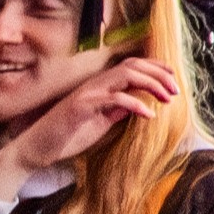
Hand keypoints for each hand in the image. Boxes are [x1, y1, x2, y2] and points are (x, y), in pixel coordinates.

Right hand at [0, 56, 180, 188]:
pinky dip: (135, 104)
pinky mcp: (81, 106)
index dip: (154, 68)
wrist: (37, 148)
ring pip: (125, 75)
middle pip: (132, 66)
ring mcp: (87, 93)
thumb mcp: (100, 122)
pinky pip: (113, 99)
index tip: (173, 78)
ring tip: (167, 98)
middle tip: (176, 90)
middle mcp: (94, 85)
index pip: (131, 67)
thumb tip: (139, 103)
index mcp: (100, 87)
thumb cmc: (67, 135)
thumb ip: (118, 111)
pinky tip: (149, 115)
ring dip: (151, 84)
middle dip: (158, 74)